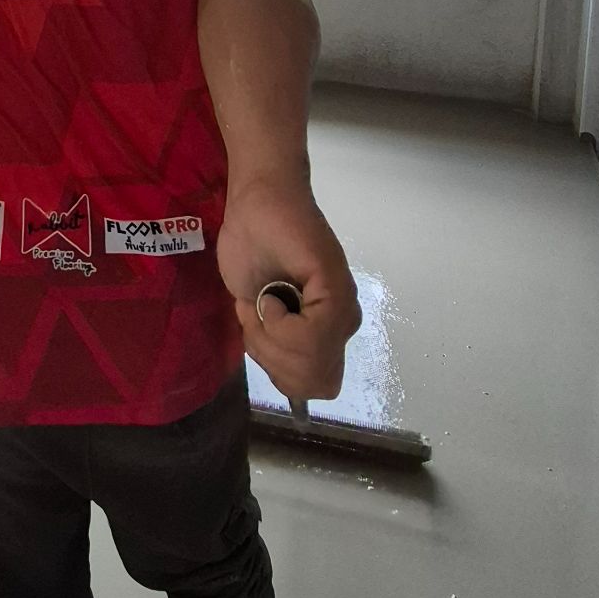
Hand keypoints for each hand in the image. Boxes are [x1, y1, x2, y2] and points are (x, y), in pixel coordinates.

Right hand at [217, 179, 361, 401]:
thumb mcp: (259, 317)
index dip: (281, 374)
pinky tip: (268, 293)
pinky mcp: (335, 288)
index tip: (260, 338)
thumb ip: (280, 349)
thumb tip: (297, 391)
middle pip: (309, 381)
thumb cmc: (255, 252)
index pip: (316, 387)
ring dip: (267, 338)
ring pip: (307, 360)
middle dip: (269, 356)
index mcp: (329, 331)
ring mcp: (342, 305)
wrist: (255, 206)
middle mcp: (343, 322)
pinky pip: (308, 336)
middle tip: (257, 316)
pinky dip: (275, 322)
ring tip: (263, 300)